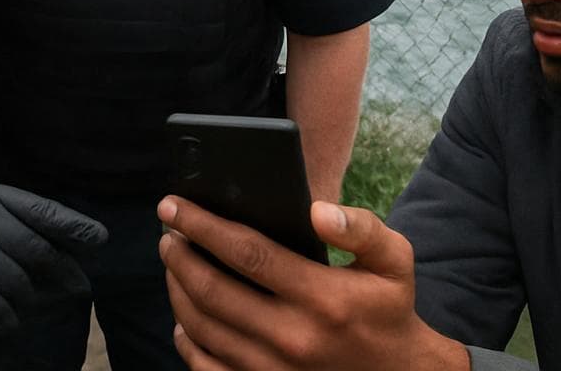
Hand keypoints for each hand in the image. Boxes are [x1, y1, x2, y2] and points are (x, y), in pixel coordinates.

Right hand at [0, 176, 105, 333]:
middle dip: (59, 272)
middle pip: (31, 248)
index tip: (100, 238)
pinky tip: (1, 321)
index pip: (34, 208)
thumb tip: (56, 264)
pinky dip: (0, 317)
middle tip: (78, 287)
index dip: (71, 225)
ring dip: (24, 303)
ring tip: (21, 310)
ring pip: (11, 282)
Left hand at [158, 196, 468, 370]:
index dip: (203, 226)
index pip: (247, 253)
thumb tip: (316, 210)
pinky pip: (207, 368)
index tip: (174, 205)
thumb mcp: (393, 260)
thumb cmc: (388, 309)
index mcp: (324, 298)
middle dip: (179, 255)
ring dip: (177, 289)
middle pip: (213, 290)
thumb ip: (361, 228)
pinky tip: (183, 316)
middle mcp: (293, 339)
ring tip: (173, 261)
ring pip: (203, 328)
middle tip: (167, 232)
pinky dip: (187, 341)